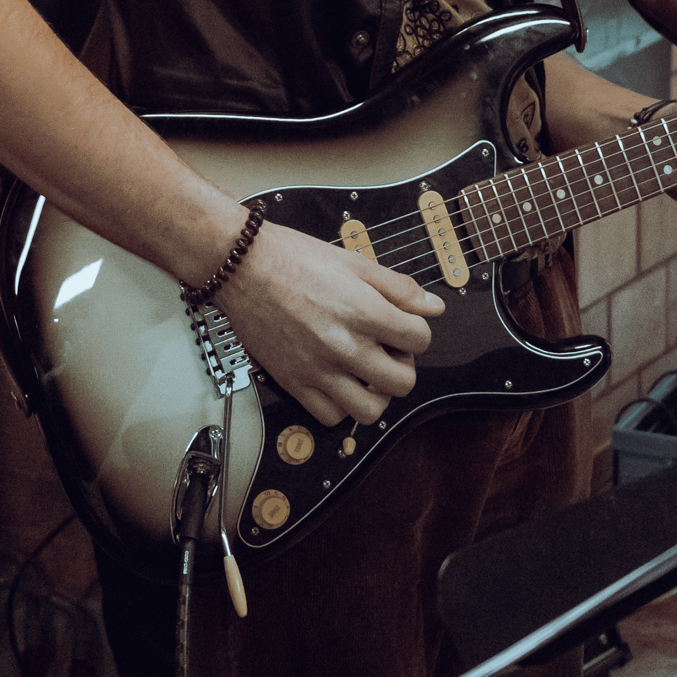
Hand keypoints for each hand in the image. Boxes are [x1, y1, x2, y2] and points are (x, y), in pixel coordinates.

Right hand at [215, 221, 441, 427]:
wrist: (243, 267)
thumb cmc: (293, 259)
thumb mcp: (355, 262)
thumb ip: (399, 288)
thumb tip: (433, 307)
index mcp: (363, 311)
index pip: (420, 339)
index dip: (418, 331)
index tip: (404, 327)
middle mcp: (343, 345)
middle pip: (403, 381)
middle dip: (404, 365)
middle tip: (389, 350)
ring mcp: (318, 369)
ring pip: (370, 409)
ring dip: (377, 394)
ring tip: (368, 373)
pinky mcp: (294, 382)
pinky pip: (331, 416)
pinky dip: (342, 406)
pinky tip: (340, 383)